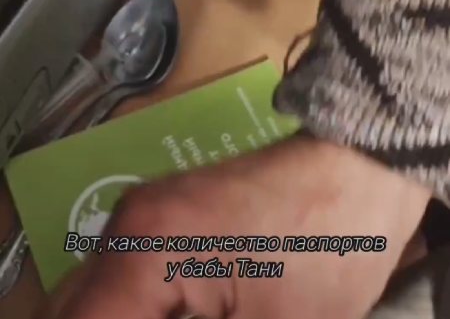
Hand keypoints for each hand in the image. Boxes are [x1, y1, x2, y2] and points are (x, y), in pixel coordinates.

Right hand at [40, 136, 428, 318]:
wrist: (356, 168)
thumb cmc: (322, 248)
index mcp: (142, 250)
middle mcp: (129, 226)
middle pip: (81, 309)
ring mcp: (148, 216)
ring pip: (104, 296)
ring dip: (128, 318)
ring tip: (201, 317)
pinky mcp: (170, 218)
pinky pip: (132, 279)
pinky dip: (144, 309)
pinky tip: (186, 315)